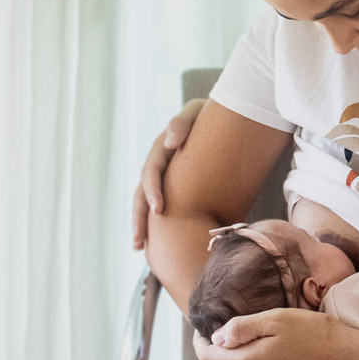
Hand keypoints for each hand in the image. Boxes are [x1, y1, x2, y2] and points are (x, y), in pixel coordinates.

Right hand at [131, 97, 204, 249]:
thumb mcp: (197, 112)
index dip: (152, 191)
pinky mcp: (173, 185)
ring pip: (145, 202)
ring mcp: (163, 176)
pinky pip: (161, 205)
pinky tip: (154, 243)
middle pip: (141, 193)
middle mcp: (158, 164)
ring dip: (141, 225)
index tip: (159, 210)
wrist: (222, 120)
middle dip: (140, 217)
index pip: (151, 173)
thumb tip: (170, 144)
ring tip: (136, 247)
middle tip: (139, 241)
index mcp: (162, 148)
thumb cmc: (210, 116)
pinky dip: (156, 223)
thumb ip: (182, 123)